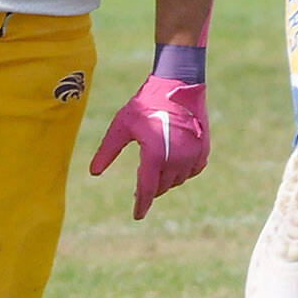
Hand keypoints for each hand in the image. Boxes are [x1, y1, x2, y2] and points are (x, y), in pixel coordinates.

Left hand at [88, 77, 209, 220]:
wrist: (179, 83)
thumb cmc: (146, 102)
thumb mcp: (122, 125)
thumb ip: (108, 150)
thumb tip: (94, 173)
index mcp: (154, 155)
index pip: (146, 189)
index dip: (141, 204)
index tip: (137, 215)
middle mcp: (176, 159)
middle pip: (161, 187)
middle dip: (151, 189)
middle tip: (141, 188)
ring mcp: (193, 155)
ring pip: (177, 180)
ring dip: (166, 180)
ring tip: (155, 170)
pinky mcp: (204, 149)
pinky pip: (192, 171)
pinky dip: (183, 172)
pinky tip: (174, 164)